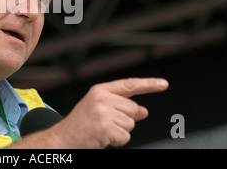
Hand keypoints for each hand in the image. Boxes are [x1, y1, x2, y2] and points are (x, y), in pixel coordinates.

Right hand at [49, 78, 168, 147]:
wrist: (63, 139)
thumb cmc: (80, 125)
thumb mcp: (99, 109)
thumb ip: (121, 107)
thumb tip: (143, 111)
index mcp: (100, 90)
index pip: (129, 85)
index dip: (148, 84)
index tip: (163, 84)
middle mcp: (102, 98)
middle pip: (133, 109)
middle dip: (124, 120)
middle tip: (106, 124)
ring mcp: (103, 112)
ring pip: (130, 124)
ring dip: (120, 132)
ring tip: (102, 130)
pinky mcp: (105, 127)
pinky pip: (125, 137)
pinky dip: (117, 141)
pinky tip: (103, 137)